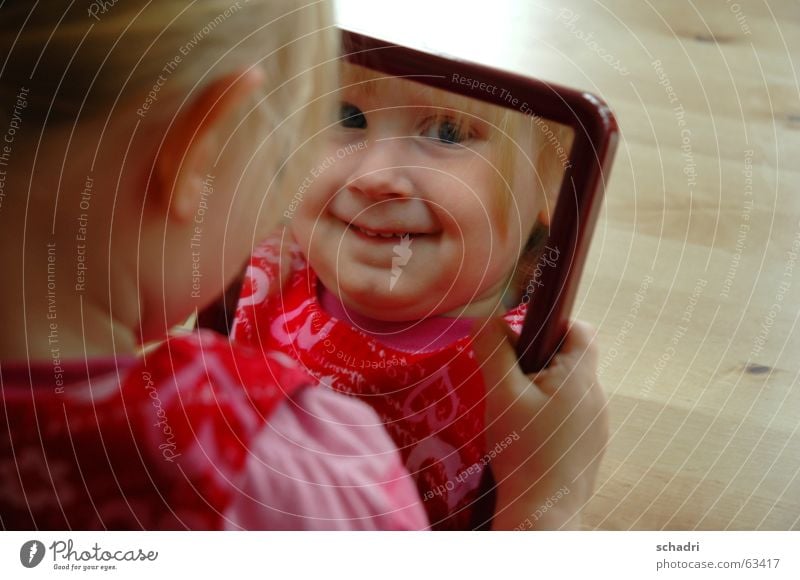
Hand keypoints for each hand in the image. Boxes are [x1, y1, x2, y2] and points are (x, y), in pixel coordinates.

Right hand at [471, 318, 607, 529]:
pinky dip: (549, 415)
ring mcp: (597, 425)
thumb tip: (485, 316)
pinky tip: (526, 437)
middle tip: (506, 378)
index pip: (579, 328)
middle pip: (571, 359)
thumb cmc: (523, 451)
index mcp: (580, 377)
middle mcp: (597, 397)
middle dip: (537, 360)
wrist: (544, 514)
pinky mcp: (591, 447)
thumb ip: (494, 350)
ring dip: (542, 389)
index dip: (551, 324)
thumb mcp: (501, 394)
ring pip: (568, 389)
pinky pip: (571, 416)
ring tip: (512, 410)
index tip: (520, 339)